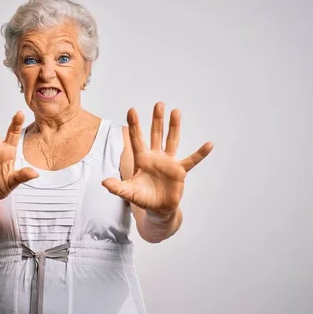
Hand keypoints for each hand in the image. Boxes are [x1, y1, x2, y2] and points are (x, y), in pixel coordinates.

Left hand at [102, 102, 212, 217]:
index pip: (136, 139)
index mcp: (141, 160)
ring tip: (176, 111)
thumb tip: (104, 183)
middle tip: (159, 104)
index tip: (132, 110)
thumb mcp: (129, 192)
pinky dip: (200, 153)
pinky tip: (209, 144)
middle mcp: (155, 157)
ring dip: (174, 127)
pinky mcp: (180, 171)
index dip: (134, 125)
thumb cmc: (143, 198)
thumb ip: (117, 187)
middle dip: (157, 120)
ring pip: (172, 140)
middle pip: (155, 134)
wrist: (158, 209)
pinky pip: (192, 160)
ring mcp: (168, 162)